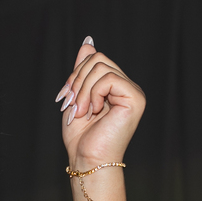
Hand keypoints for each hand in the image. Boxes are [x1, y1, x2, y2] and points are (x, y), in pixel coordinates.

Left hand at [55, 37, 144, 167]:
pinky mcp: (135, 98)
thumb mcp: (76, 96)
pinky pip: (108, 78)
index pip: (94, 59)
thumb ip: (83, 70)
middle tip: (72, 105)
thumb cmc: (82, 137)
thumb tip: (88, 42)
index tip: (66, 97)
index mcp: (115, 86)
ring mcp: (133, 92)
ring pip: (100, 66)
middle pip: (97, 58)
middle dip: (77, 80)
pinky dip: (93, 94)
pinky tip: (94, 111)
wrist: (87, 159)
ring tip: (82, 111)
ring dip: (82, 90)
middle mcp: (127, 87)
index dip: (75, 74)